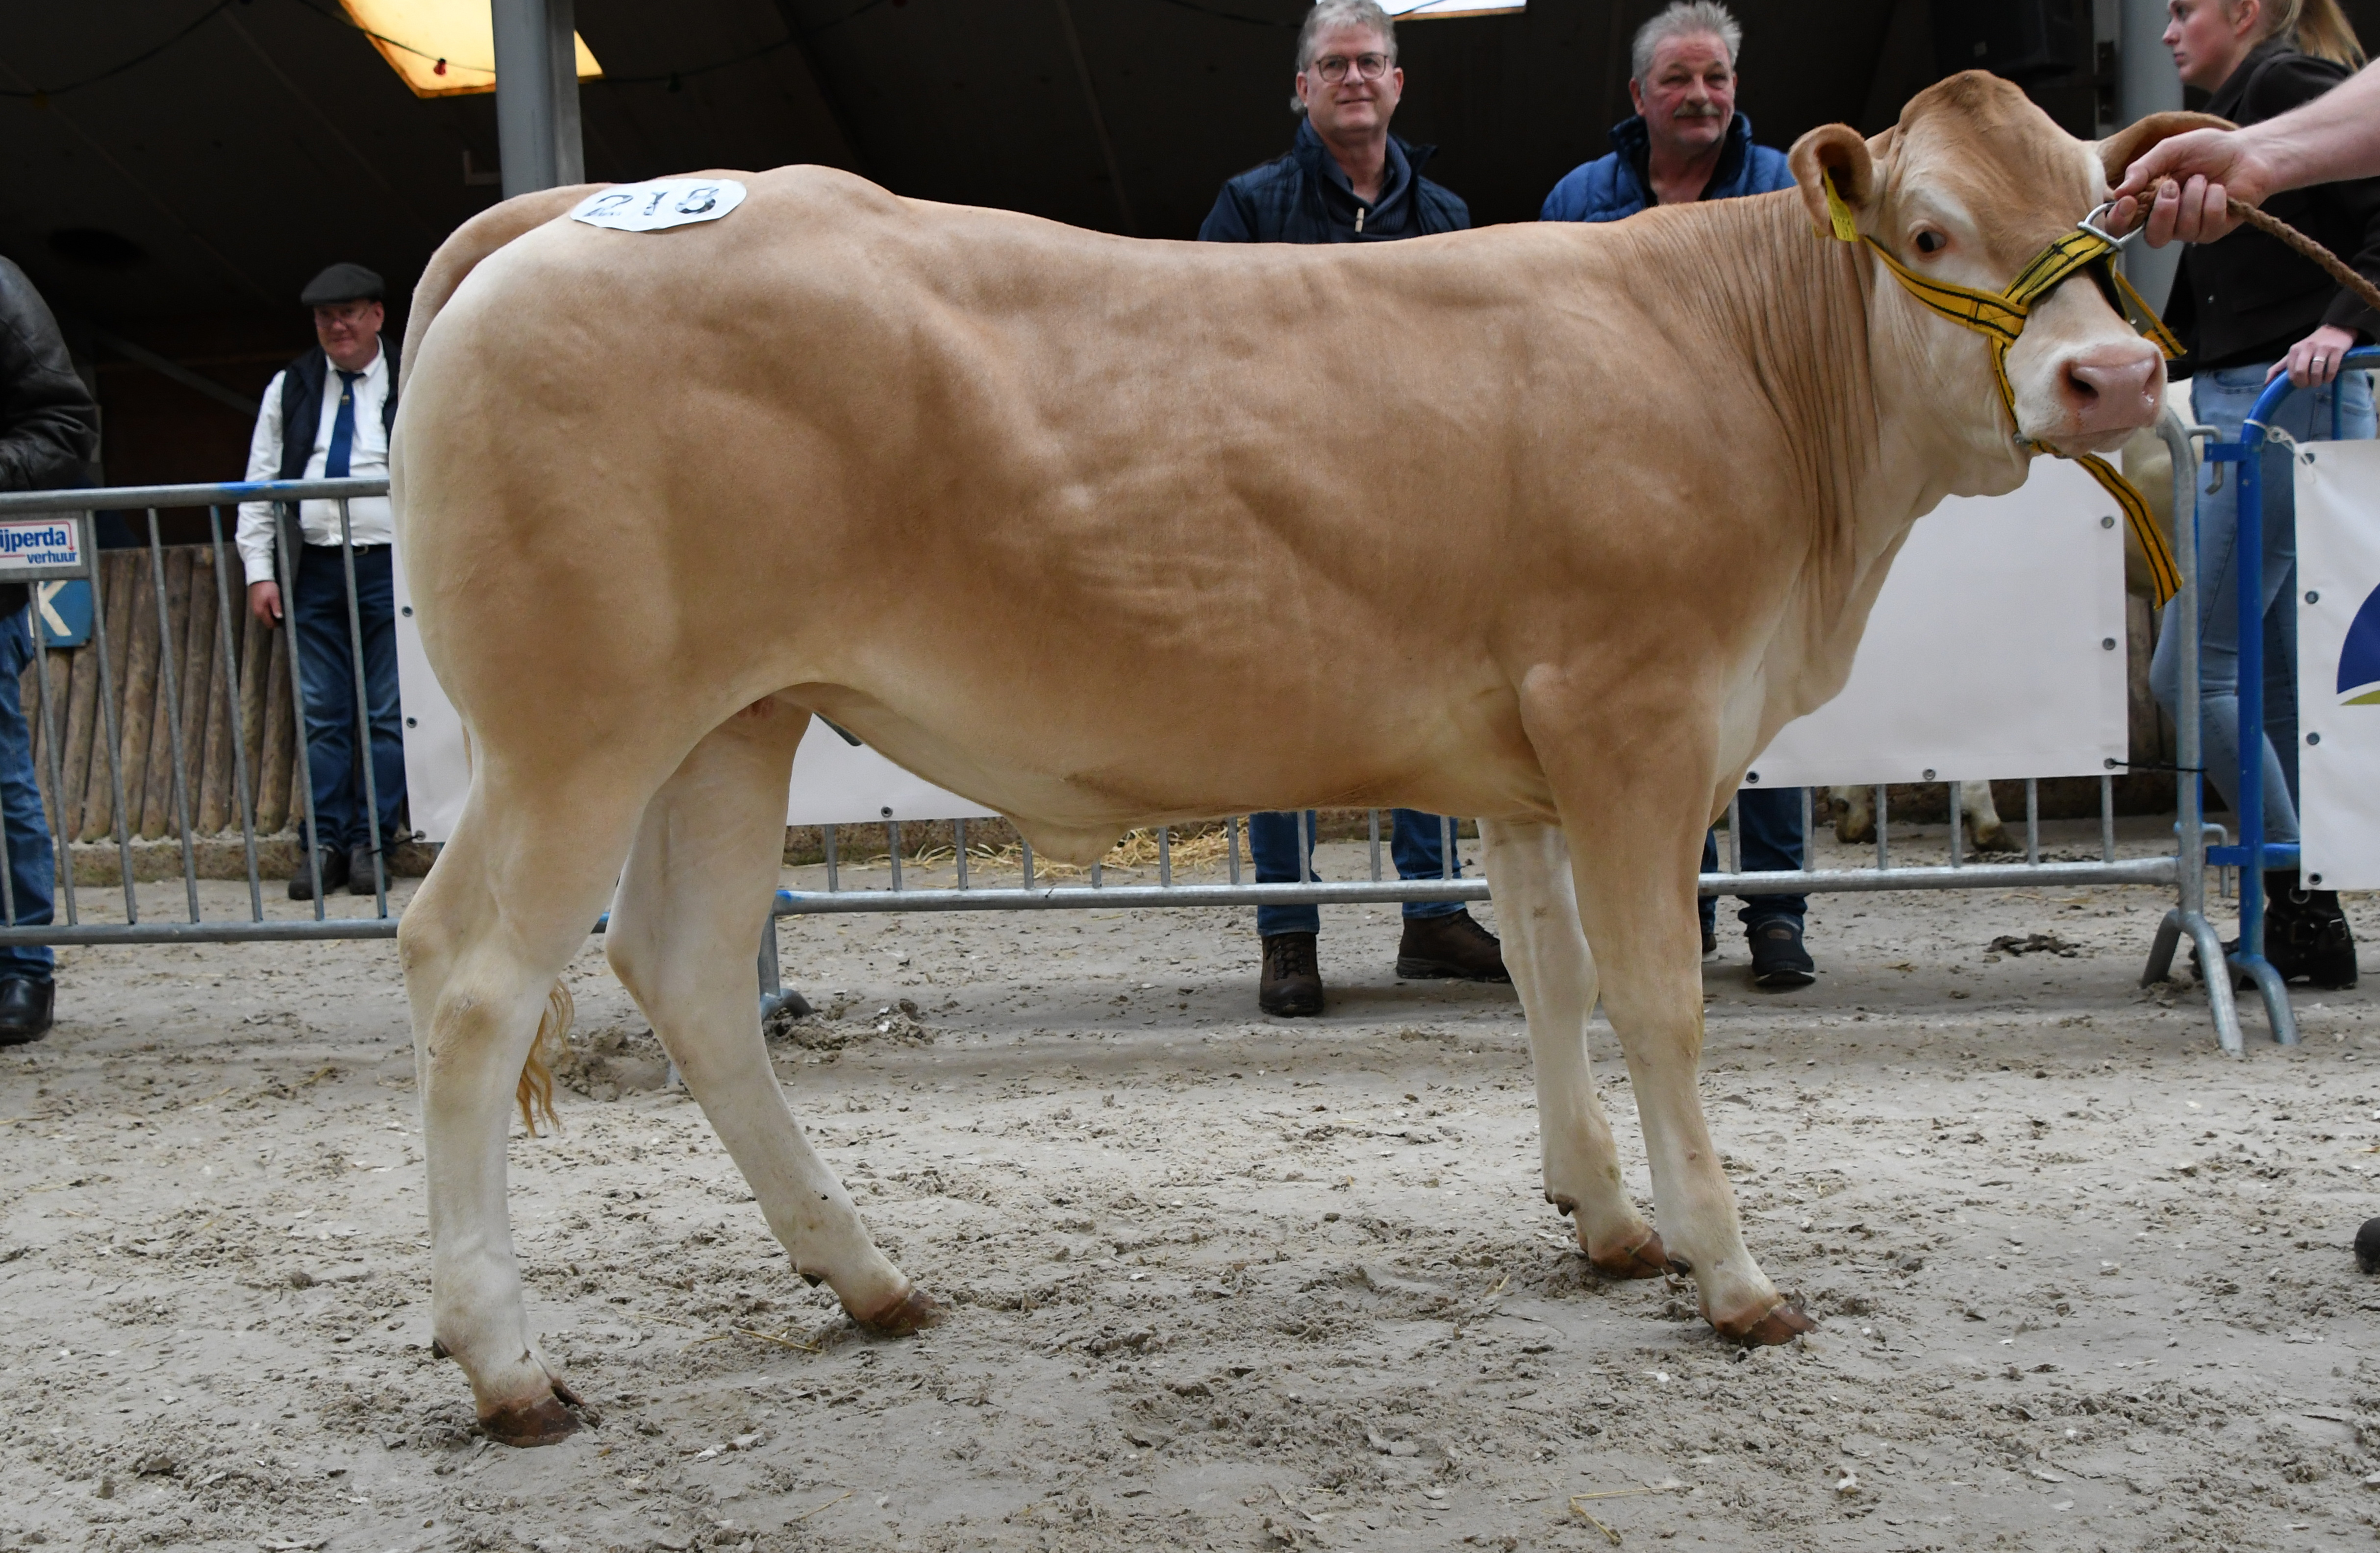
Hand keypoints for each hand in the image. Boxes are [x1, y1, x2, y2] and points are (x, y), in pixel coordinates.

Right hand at [248, 579, 282, 626]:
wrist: (259, 578)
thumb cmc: (268, 587)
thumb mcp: (275, 597)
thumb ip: (276, 608)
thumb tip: (279, 617)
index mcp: (261, 611)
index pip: (270, 624)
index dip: (278, 624)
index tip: (285, 621)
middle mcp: (256, 612)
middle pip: (267, 622)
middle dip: (275, 621)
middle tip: (283, 615)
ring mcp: (255, 608)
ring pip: (264, 617)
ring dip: (271, 616)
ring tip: (278, 610)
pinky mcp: (255, 605)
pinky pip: (262, 613)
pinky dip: (268, 612)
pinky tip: (272, 607)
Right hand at [2107, 127, 2273, 245]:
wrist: (2248, 152)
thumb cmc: (2209, 149)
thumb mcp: (2170, 149)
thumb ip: (2143, 168)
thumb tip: (2119, 191)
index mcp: (2149, 202)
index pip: (2122, 225)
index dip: (2120, 220)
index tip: (2127, 201)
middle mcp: (2167, 220)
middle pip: (2152, 236)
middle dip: (2163, 210)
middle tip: (2173, 184)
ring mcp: (2191, 228)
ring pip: (2182, 228)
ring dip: (2193, 197)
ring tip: (2204, 179)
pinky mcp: (2214, 230)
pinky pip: (2207, 223)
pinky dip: (2214, 199)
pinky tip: (2220, 189)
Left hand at [2269, 324, 2360, 388]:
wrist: (2336, 330)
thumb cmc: (2312, 345)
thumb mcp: (2294, 353)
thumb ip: (2280, 367)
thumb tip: (2266, 382)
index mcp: (2295, 350)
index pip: (2290, 372)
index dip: (2295, 382)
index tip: (2300, 384)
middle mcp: (2307, 347)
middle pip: (2301, 371)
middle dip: (2304, 383)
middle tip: (2309, 385)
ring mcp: (2323, 348)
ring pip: (2316, 371)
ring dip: (2317, 382)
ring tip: (2319, 382)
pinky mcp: (2336, 350)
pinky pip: (2331, 369)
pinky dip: (2329, 377)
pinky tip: (2328, 378)